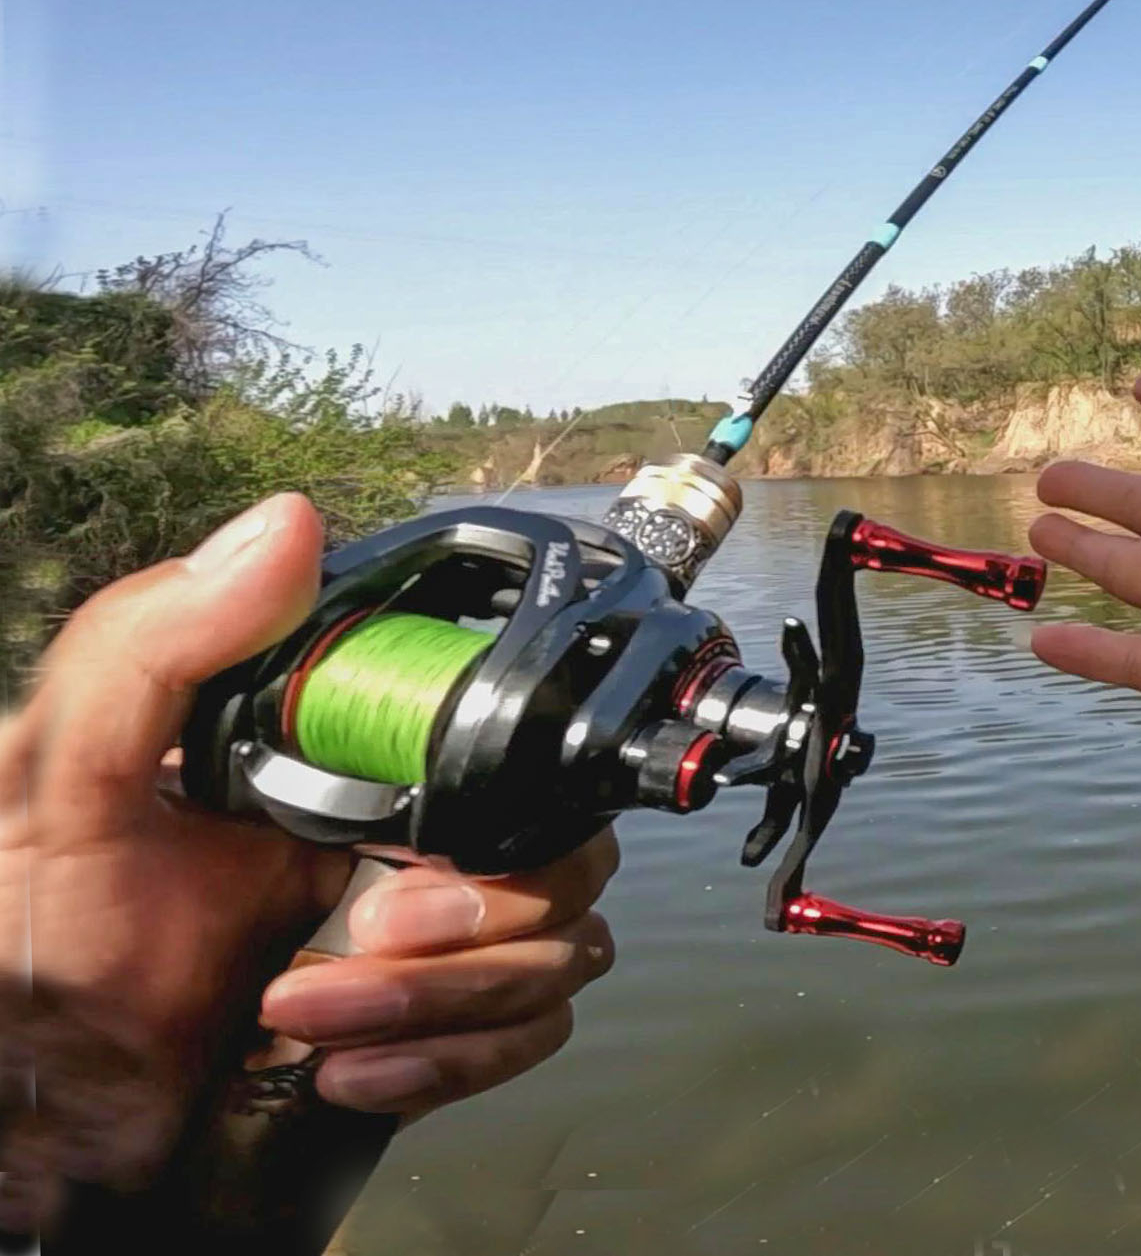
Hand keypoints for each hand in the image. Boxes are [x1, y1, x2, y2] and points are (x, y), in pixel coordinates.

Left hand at [0, 495, 613, 1227]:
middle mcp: (408, 839)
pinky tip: (340, 1072)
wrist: (43, 1137)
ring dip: (447, 1000)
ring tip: (306, 1016)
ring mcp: (441, 941)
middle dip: (476, 918)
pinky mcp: (452, 1032)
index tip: (395, 846)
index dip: (486, 785)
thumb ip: (153, 644)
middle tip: (363, 937)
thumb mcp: (59, 781)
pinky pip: (538, 1032)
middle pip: (563, 844)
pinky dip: (450, 1062)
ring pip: (566, 946)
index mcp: (340, 762)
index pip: (499, 733)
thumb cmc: (34, 957)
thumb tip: (287, 525)